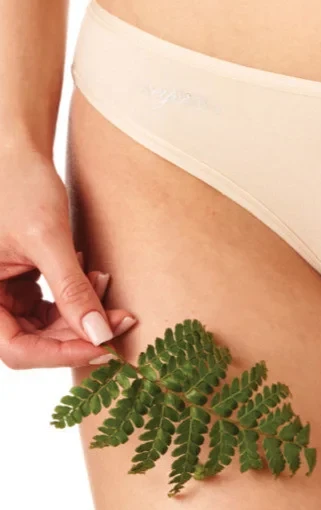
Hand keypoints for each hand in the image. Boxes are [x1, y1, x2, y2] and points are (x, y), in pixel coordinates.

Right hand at [0, 144, 137, 368]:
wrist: (18, 154)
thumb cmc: (20, 185)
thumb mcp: (48, 239)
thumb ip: (72, 290)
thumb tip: (100, 337)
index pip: (16, 350)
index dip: (60, 354)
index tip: (102, 346)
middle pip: (34, 343)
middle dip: (80, 333)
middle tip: (120, 320)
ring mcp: (3, 294)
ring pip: (47, 328)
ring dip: (82, 316)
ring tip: (105, 285)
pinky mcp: (20, 285)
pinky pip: (51, 309)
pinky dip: (77, 299)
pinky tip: (94, 277)